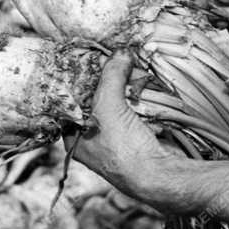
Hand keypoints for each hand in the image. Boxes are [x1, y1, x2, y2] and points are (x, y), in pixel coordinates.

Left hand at [66, 51, 171, 204]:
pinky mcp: (135, 137)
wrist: (159, 176)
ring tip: (126, 64)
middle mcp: (91, 140)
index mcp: (73, 138)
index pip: (69, 102)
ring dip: (122, 86)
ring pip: (115, 104)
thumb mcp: (108, 104)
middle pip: (93, 100)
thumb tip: (120, 52)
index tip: (85, 58)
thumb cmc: (122, 148)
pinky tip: (139, 82)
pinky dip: (136, 96)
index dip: (77, 80)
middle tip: (109, 58)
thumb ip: (111, 75)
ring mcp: (114, 139)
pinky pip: (132, 110)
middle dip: (102, 80)